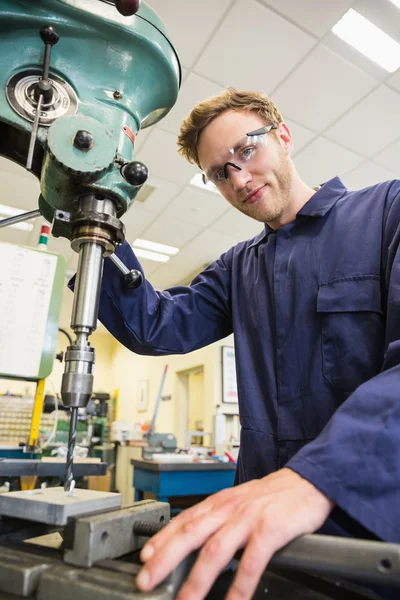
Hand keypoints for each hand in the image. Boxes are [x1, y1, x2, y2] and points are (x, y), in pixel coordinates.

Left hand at [136, 468, 333, 599]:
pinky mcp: (270, 530)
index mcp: (220, 502)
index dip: (161, 540)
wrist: (308, 481)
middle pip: (190, 535)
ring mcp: (249, 519)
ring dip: (196, 581)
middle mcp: (229, 508)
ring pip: (215, 551)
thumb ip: (218, 518)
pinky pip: (251, 562)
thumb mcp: (240, 500)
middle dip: (165, 559)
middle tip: (146, 581)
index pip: (183, 521)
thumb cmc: (273, 495)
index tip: (144, 559)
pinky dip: (239, 586)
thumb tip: (195, 540)